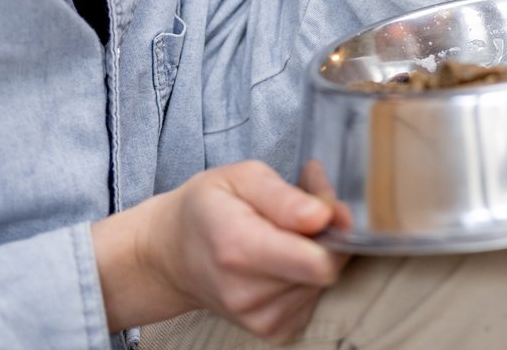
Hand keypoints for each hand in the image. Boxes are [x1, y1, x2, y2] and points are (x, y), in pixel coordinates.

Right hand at [91, 161, 348, 337]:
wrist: (171, 256)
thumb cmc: (208, 208)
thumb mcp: (240, 177)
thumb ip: (285, 195)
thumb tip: (324, 216)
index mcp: (239, 249)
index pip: (317, 262)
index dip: (335, 229)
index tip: (324, 205)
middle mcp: (247, 293)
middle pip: (326, 269)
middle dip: (326, 235)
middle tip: (302, 211)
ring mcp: (258, 319)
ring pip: (323, 284)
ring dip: (316, 255)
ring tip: (284, 234)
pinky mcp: (272, 330)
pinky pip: (314, 300)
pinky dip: (307, 277)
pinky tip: (282, 260)